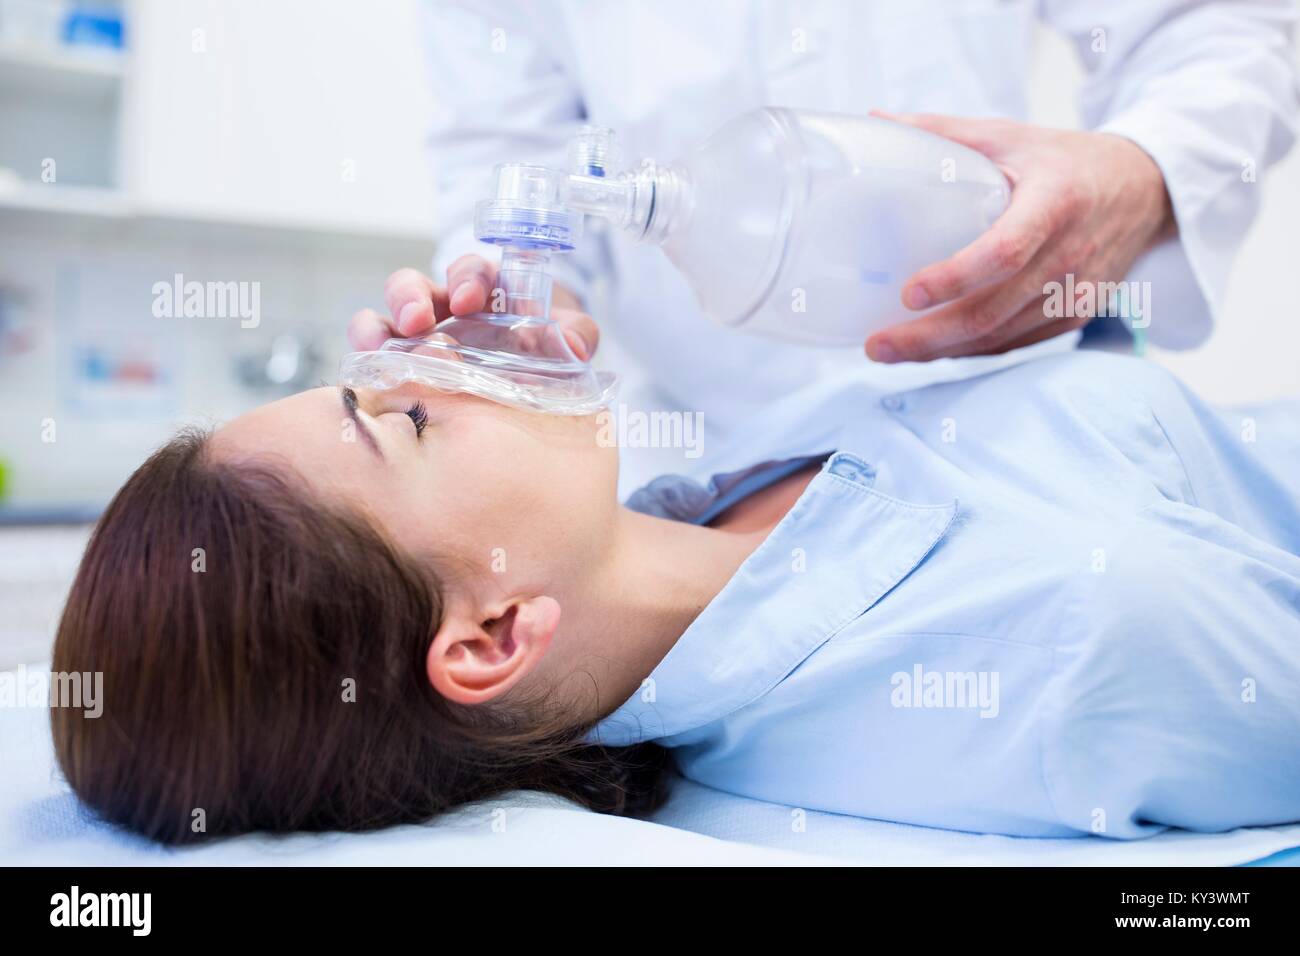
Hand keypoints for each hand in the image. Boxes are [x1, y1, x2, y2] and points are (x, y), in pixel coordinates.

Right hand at [348, 255, 598, 359]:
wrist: (534, 373)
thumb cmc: (545, 341)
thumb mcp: (566, 331)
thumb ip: (577, 332)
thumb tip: (578, 348)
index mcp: (485, 288)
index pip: (469, 271)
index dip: (467, 280)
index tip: (470, 300)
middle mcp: (444, 305)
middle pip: (414, 285)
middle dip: (412, 298)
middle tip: (418, 320)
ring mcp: (418, 334)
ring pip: (385, 316)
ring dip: (378, 327)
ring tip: (378, 348)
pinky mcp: (402, 361)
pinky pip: (374, 350)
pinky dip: (366, 355)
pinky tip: (367, 372)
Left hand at [865, 112, 1174, 362]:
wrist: (1144, 189)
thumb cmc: (1066, 161)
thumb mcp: (1011, 136)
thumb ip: (944, 132)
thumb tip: (877, 120)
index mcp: (1055, 202)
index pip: (1005, 251)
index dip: (956, 277)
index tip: (909, 293)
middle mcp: (1070, 254)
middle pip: (993, 311)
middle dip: (929, 336)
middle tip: (876, 345)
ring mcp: (1075, 293)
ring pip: (1001, 337)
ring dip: (942, 352)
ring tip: (891, 351)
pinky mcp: (1075, 316)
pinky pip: (1017, 344)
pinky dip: (972, 353)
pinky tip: (934, 352)